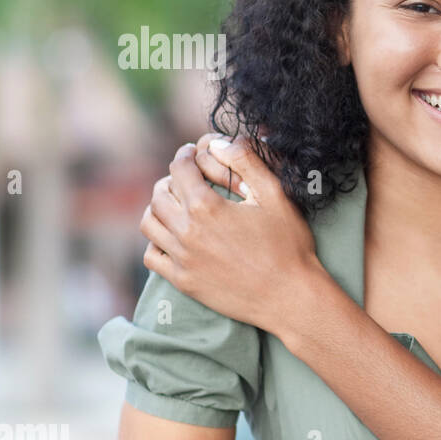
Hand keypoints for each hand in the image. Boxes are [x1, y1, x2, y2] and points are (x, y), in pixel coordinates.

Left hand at [140, 133, 324, 334]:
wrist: (290, 296)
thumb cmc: (289, 246)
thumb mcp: (276, 197)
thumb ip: (247, 163)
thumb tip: (221, 143)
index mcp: (207, 207)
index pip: (180, 169)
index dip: (184, 155)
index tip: (190, 152)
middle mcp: (187, 231)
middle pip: (159, 194)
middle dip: (170, 179)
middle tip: (183, 179)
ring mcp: (182, 258)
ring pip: (150, 223)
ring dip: (158, 208)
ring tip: (174, 205)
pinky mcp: (184, 280)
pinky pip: (152, 255)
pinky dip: (156, 241)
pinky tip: (172, 237)